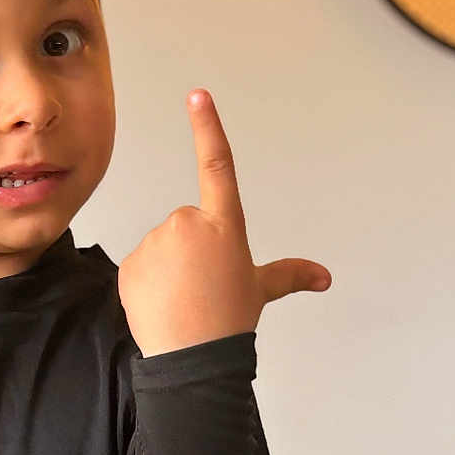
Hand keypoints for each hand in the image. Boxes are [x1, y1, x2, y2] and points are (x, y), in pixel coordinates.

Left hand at [116, 89, 330, 357]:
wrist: (193, 358)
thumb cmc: (228, 322)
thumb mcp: (260, 291)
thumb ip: (289, 276)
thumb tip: (324, 278)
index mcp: (224, 225)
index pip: (217, 165)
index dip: (208, 127)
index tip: (197, 96)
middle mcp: (189, 224)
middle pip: (186, 227)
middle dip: (190, 251)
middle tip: (200, 287)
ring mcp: (157, 242)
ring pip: (161, 248)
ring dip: (169, 269)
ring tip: (182, 299)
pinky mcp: (131, 264)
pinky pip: (140, 269)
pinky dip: (148, 285)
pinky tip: (162, 306)